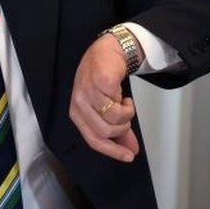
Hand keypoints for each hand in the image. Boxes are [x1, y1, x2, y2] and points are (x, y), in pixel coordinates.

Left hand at [69, 33, 140, 161]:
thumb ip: (119, 130)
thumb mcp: (107, 107)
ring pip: (113, 120)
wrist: (107, 52)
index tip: (128, 156)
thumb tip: (131, 151)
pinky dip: (127, 104)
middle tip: (127, 118)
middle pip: (104, 132)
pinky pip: (118, 105)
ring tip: (126, 104)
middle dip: (122, 129)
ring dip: (127, 115)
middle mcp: (79, 104)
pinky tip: (124, 96)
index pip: (93, 140)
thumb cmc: (103, 79)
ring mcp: (88, 92)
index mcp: (77, 113)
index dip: (112, 151)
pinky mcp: (100, 83)